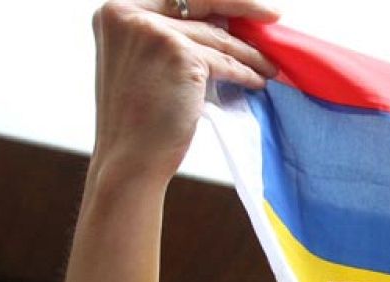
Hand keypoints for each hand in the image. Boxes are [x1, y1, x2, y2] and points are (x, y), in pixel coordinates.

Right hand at [92, 0, 278, 184]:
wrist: (131, 158)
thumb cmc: (139, 119)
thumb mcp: (142, 63)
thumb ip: (168, 36)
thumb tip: (220, 21)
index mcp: (114, 12)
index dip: (218, 0)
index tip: (251, 4)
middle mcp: (127, 14)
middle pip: (200, 4)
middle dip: (244, 8)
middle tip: (274, 16)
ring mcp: (152, 30)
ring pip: (217, 37)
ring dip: (249, 53)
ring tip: (269, 67)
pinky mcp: (179, 53)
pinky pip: (225, 60)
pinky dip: (246, 72)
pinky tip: (259, 81)